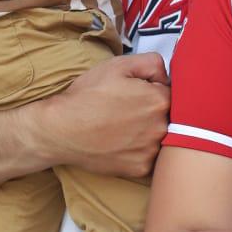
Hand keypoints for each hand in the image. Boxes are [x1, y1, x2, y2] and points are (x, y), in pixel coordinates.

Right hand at [33, 52, 169, 177]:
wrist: (60, 130)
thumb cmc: (87, 96)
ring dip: (148, 133)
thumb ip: (153, 63)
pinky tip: (121, 143)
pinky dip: (139, 151)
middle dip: (153, 112)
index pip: (171, 92)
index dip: (153, 90)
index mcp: (160, 100)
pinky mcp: (140, 168)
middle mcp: (162, 127)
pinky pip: (149, 158)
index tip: (136, 94)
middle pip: (169, 116)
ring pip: (160, 138)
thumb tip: (167, 76)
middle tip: (128, 112)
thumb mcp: (118, 65)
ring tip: (123, 128)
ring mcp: (152, 150)